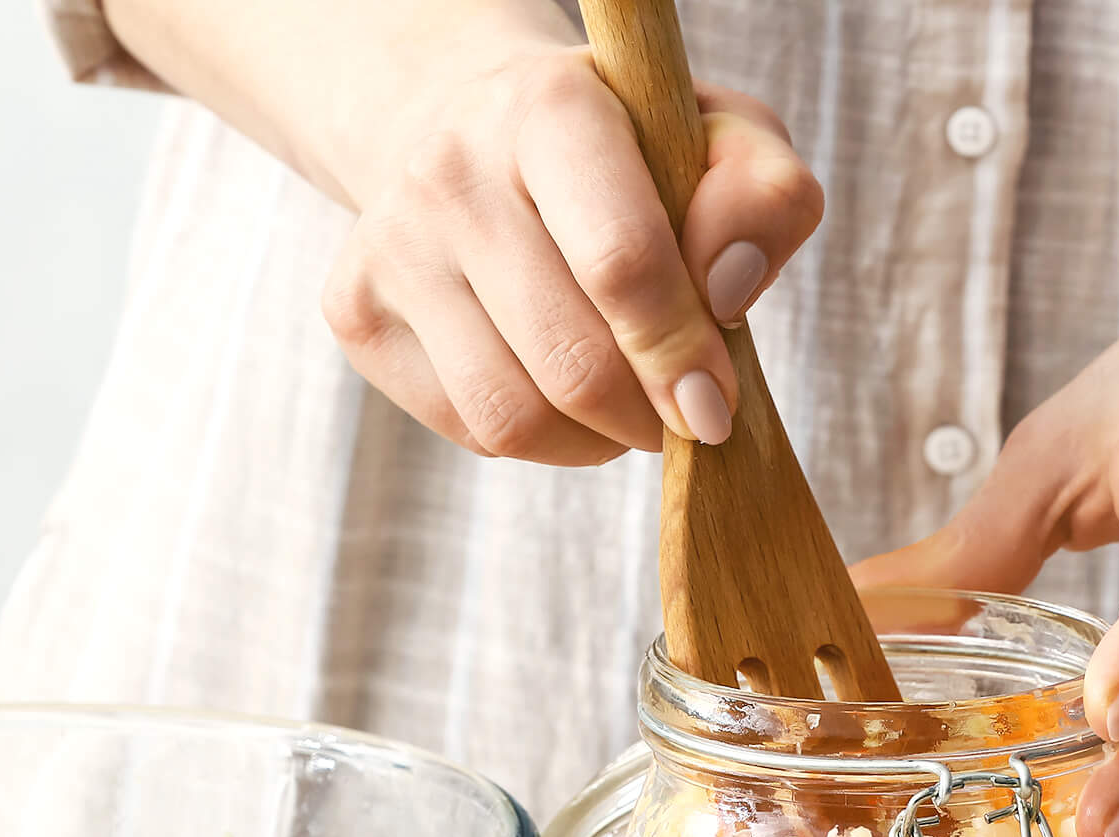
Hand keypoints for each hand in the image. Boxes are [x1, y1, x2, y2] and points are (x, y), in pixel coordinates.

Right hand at [319, 38, 821, 463]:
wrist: (472, 128)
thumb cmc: (624, 150)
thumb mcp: (720, 140)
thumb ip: (763, 199)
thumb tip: (726, 294)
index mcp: (550, 110)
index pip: (622, 264)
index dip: (680, 355)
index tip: (716, 405)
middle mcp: (450, 171)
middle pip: (571, 362)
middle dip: (646, 414)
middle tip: (682, 413)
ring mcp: (389, 244)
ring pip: (512, 416)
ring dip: (594, 441)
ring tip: (626, 407)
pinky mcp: (356, 311)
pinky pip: (470, 431)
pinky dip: (540, 443)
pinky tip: (562, 397)